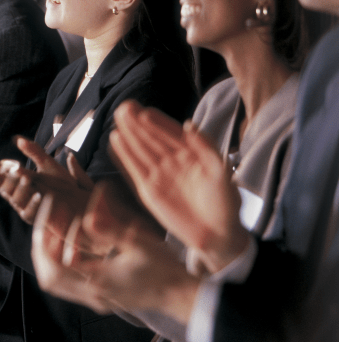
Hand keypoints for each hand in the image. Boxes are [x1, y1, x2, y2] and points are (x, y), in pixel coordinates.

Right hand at [0, 138, 93, 224]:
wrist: (81, 203)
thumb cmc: (64, 184)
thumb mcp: (48, 164)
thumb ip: (33, 151)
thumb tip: (17, 138)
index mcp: (19, 184)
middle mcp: (20, 197)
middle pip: (3, 189)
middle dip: (1, 178)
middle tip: (3, 168)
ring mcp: (28, 208)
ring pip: (14, 199)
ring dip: (19, 187)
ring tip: (26, 176)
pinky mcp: (38, 218)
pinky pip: (30, 213)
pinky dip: (32, 203)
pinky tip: (39, 194)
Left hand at [32, 182, 198, 321]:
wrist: (180, 295)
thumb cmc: (164, 268)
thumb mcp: (138, 243)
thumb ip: (109, 229)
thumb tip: (86, 213)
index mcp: (98, 280)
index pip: (56, 261)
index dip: (48, 235)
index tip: (54, 211)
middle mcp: (91, 293)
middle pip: (48, 276)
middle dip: (41, 248)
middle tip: (46, 222)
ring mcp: (94, 299)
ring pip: (54, 283)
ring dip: (48, 258)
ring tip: (53, 232)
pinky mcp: (99, 299)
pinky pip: (67, 286)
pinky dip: (59, 266)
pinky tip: (67, 247)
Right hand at [110, 100, 247, 272]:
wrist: (219, 234)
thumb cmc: (225, 202)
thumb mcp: (220, 170)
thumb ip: (204, 145)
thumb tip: (187, 123)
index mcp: (191, 153)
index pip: (170, 132)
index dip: (157, 121)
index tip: (144, 110)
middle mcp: (172, 162)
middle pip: (151, 138)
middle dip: (137, 123)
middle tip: (123, 108)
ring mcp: (160, 176)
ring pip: (140, 151)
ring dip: (128, 135)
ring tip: (116, 120)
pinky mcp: (149, 191)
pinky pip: (133, 169)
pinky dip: (124, 156)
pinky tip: (116, 141)